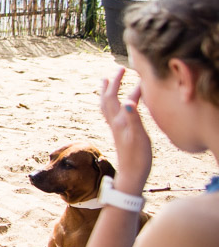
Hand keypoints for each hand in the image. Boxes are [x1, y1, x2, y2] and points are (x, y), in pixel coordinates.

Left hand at [99, 67, 152, 191]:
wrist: (130, 176)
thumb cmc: (137, 158)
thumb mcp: (139, 137)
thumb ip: (134, 119)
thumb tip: (128, 101)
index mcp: (119, 121)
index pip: (118, 97)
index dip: (122, 84)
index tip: (128, 71)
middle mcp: (114, 122)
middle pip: (108, 99)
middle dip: (112, 84)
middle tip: (118, 71)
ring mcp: (115, 128)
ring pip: (107, 106)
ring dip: (108, 92)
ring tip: (107, 82)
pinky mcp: (118, 134)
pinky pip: (111, 114)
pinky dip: (112, 104)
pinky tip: (117, 106)